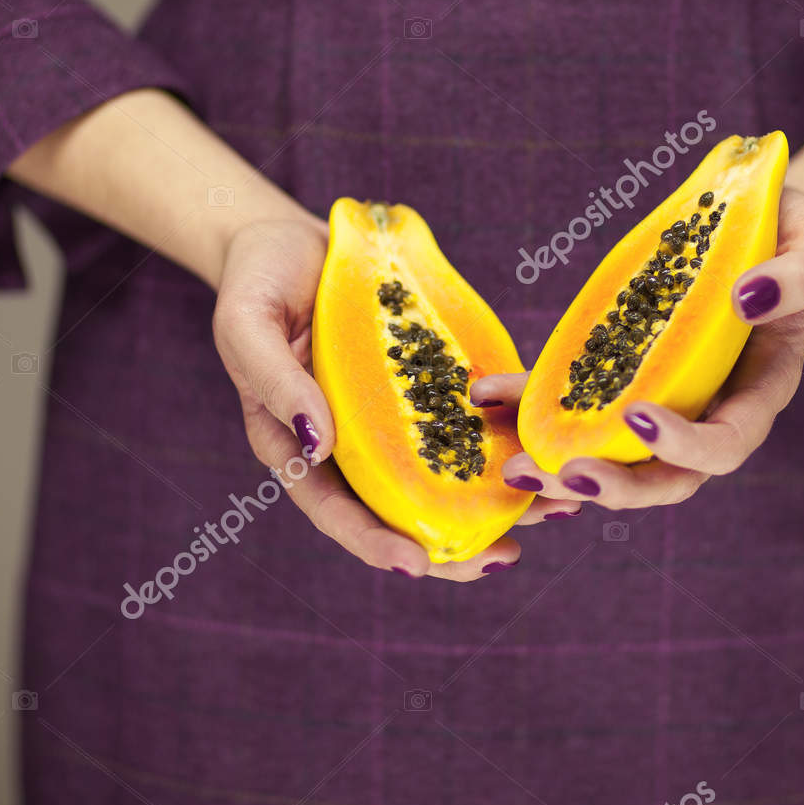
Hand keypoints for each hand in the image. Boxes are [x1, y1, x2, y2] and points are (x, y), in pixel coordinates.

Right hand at [212, 218, 574, 577]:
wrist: (288, 239)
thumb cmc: (257, 283)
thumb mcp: (248, 325)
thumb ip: (276, 383)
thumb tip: (318, 444)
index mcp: (302, 449)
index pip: (337, 511)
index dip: (374, 542)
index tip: (415, 565)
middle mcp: (355, 445)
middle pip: (404, 510)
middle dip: (455, 543)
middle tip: (503, 556)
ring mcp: (396, 416)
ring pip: (450, 473)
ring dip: (502, 495)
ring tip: (556, 506)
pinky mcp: (430, 382)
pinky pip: (471, 417)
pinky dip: (509, 436)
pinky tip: (548, 443)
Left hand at [482, 188, 803, 509]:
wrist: (762, 216)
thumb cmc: (794, 231)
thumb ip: (799, 274)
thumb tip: (749, 297)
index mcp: (759, 392)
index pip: (726, 444)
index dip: (684, 446)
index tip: (637, 418)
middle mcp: (708, 409)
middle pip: (665, 479)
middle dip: (613, 487)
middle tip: (562, 475)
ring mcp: (661, 397)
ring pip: (613, 459)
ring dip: (562, 470)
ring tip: (511, 466)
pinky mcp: (620, 371)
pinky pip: (574, 402)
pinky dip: (530, 405)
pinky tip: (487, 395)